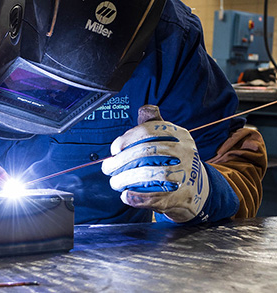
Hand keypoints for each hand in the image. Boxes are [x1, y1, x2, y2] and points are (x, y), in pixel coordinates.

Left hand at [101, 105, 209, 222]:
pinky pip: (155, 196)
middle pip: (146, 153)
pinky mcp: (182, 196)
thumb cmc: (176, 160)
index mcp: (180, 136)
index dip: (127, 138)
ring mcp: (185, 175)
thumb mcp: (169, 138)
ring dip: (126, 179)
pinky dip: (137, 196)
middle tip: (108, 168)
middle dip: (121, 161)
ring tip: (115, 182)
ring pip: (150, 174)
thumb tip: (144, 108)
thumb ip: (154, 124)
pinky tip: (126, 196)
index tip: (114, 148)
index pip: (149, 131)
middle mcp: (185, 153)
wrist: (198, 189)